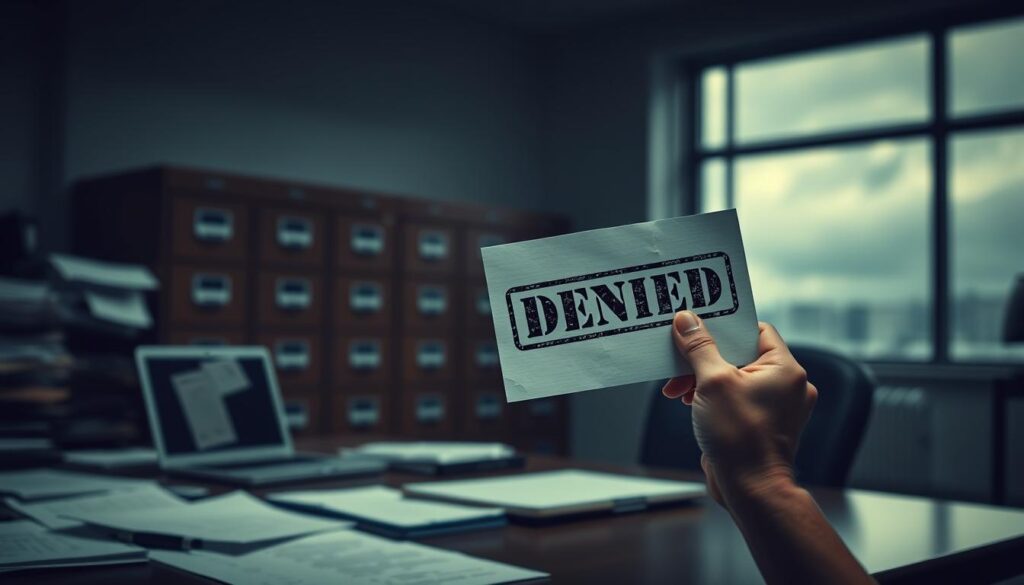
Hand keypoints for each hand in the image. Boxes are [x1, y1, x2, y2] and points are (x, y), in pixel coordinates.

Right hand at [661, 311, 816, 507]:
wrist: (751, 490)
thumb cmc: (740, 438)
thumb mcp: (713, 382)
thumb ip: (699, 347)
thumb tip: (687, 320)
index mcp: (785, 369)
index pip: (756, 330)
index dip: (726, 326)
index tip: (698, 326)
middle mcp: (786, 385)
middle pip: (740, 353)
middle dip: (704, 358)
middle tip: (679, 361)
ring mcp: (774, 406)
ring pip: (734, 376)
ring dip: (703, 378)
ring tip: (678, 390)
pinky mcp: (760, 423)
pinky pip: (735, 397)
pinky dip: (712, 396)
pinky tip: (689, 402)